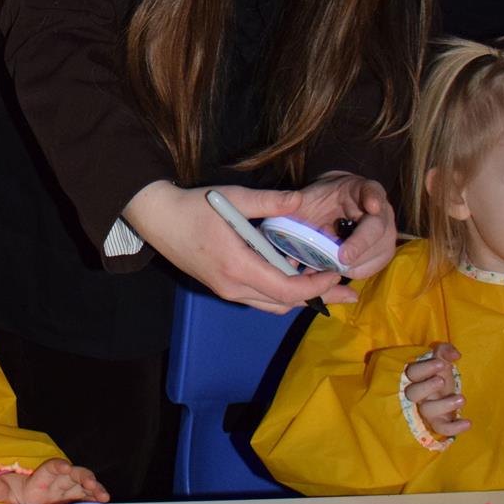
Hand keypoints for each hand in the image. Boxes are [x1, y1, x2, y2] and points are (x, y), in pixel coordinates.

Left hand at [0, 459, 109, 503]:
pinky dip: (96, 500)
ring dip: (95, 489)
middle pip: (73, 474)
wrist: (25, 500)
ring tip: (104, 497)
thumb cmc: (17, 491)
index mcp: (42, 477)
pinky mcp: (74, 500)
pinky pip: (87, 498)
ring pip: (85, 486)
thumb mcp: (6, 490)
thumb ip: (0, 487)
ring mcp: (69, 491)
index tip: (65, 467)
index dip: (59, 465)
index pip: (51, 467)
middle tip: (91, 483)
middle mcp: (59, 481)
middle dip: (83, 477)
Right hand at [124, 180, 354, 313]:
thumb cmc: (193, 206)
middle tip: (347, 291)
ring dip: (299, 297)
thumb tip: (302, 201)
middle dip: (317, 298)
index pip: (286, 289)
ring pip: (271, 305)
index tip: (337, 273)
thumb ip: (269, 201)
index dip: (316, 286)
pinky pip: (259, 298)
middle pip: (283, 304)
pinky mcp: (222, 287)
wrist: (157, 218)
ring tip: (326, 286)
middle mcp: (233, 287)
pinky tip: (294, 275)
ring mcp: (226, 291)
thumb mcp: (232, 198)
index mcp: (237, 267)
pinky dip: (281, 292)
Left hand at [296, 172, 395, 279]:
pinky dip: (349, 272)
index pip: (373, 191)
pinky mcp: (379, 255)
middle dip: (360, 245)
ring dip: (352, 264)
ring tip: (326, 267)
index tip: (371, 207)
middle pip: (378, 230)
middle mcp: (381, 212)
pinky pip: (369, 268)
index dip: (373, 198)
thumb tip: (273, 223)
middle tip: (342, 258)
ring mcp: (384, 234)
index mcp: (363, 190)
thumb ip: (296, 206)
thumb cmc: (320, 200)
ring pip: (376, 253)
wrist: (333, 206)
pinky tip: (330, 272)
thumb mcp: (308, 196)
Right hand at [404, 342, 468, 438]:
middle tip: (443, 380)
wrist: (448, 396)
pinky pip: (442, 429)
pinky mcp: (438, 423)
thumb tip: (455, 354)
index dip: (425, 368)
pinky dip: (454, 428)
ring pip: (427, 411)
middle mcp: (419, 396)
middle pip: (413, 393)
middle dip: (427, 387)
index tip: (441, 364)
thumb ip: (445, 351)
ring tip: (462, 399)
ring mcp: (427, 410)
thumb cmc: (441, 376)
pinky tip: (468, 422)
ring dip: (444, 405)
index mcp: (417, 379)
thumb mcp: (442, 362)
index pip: (412, 373)